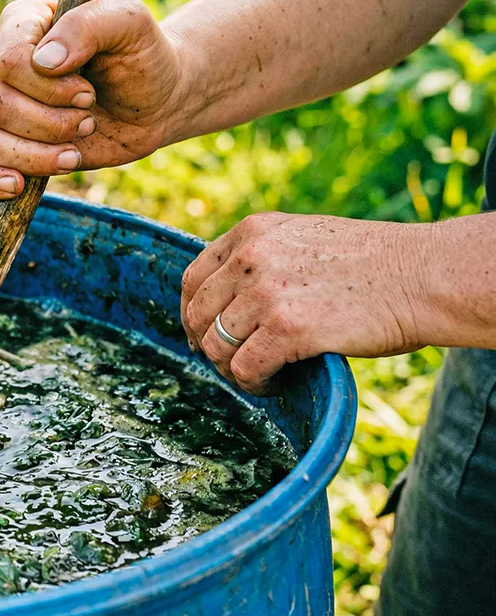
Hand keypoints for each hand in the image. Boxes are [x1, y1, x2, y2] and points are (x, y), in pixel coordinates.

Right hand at [0, 0, 193, 198]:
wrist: (156, 101)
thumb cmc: (142, 55)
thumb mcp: (129, 23)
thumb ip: (87, 25)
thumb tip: (44, 61)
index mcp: (24, 23)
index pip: (9, 60)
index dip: (48, 87)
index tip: (88, 92)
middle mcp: (2, 64)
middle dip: (49, 123)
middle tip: (88, 120)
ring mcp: (1, 106)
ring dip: (35, 155)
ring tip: (74, 154)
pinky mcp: (7, 143)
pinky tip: (18, 187)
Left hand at [181, 212, 436, 394]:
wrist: (423, 275)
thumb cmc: (373, 263)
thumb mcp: (305, 237)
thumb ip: (264, 256)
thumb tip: (229, 296)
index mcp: (253, 232)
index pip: (194, 277)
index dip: (192, 312)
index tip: (202, 334)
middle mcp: (252, 257)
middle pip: (198, 315)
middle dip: (208, 345)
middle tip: (232, 363)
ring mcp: (266, 293)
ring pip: (216, 346)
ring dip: (232, 368)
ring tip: (259, 375)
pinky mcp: (287, 329)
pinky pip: (245, 368)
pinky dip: (254, 383)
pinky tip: (274, 383)